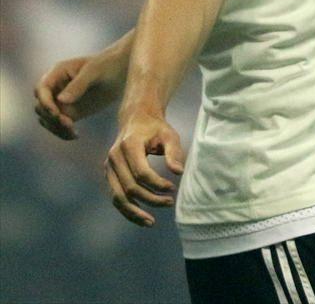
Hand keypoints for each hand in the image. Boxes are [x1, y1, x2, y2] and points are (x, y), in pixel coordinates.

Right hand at [34, 54, 123, 140]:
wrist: (123, 70)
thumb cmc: (108, 64)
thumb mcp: (94, 71)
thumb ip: (79, 84)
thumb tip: (61, 101)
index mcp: (58, 72)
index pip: (41, 89)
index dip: (45, 102)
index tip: (56, 113)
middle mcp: (55, 87)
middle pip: (41, 107)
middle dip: (51, 117)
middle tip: (69, 123)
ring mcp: (61, 101)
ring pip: (47, 119)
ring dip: (56, 128)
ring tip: (73, 132)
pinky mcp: (70, 112)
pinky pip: (59, 126)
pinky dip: (62, 132)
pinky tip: (74, 136)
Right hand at [105, 112, 184, 226]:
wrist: (136, 119)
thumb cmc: (155, 128)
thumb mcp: (168, 134)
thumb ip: (174, 152)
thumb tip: (178, 172)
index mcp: (128, 145)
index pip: (141, 172)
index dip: (157, 184)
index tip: (172, 188)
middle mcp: (114, 157)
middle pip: (130, 187)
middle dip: (150, 199)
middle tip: (169, 203)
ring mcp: (108, 167)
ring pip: (118, 197)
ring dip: (135, 212)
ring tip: (152, 222)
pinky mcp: (108, 175)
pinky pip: (115, 197)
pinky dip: (127, 210)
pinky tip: (141, 217)